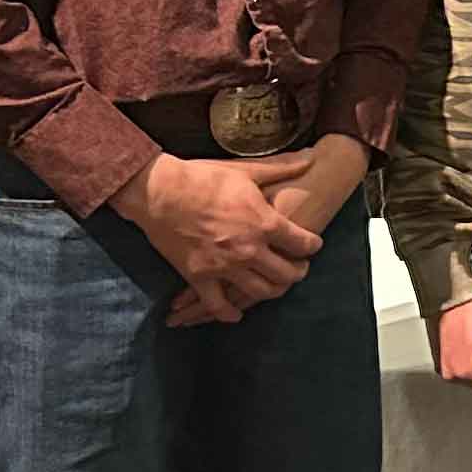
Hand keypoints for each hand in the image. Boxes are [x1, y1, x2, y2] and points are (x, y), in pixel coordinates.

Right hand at [112, 150, 325, 319]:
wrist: (159, 191)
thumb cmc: (203, 178)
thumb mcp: (246, 171)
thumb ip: (281, 168)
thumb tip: (311, 157)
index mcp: (265, 224)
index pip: (303, 244)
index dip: (312, 246)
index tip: (312, 245)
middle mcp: (250, 250)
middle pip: (287, 274)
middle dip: (298, 272)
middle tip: (298, 268)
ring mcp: (224, 267)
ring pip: (260, 292)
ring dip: (272, 291)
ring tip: (275, 286)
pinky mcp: (198, 277)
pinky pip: (218, 305)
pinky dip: (228, 313)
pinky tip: (236, 314)